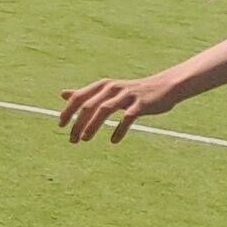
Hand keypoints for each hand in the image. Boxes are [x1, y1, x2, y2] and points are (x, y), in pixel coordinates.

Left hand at [58, 73, 178, 144]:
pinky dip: (119, 129)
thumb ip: (85, 94)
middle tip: (72, 140)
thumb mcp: (107, 91)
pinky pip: (127, 118)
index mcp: (103, 85)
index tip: (61, 125)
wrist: (165, 87)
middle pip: (89, 106)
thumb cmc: (132, 91)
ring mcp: (127, 95)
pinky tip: (113, 141)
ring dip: (92, 126)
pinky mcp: (141, 104)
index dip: (68, 111)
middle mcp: (112, 88)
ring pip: (104, 110)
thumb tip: (62, 94)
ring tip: (84, 140)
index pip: (79, 97)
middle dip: (78, 123)